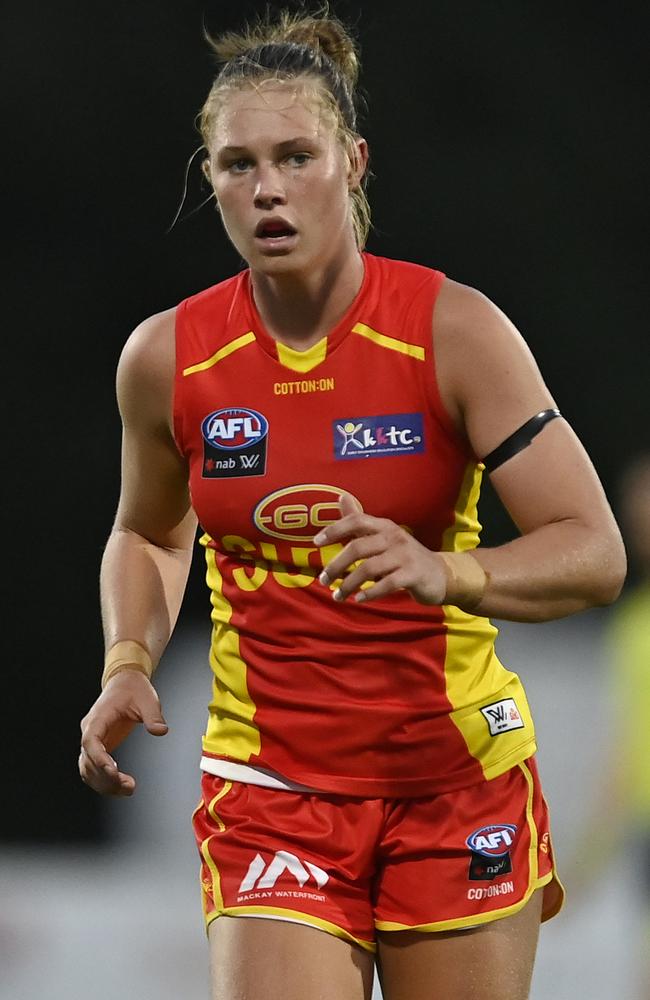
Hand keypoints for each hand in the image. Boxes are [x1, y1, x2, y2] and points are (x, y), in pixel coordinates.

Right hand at [78, 670, 167, 795]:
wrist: (125, 682)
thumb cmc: (133, 689)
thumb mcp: (147, 699)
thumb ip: (153, 715)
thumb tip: (160, 731)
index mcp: (98, 718)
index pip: (91, 741)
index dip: (99, 759)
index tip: (113, 771)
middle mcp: (90, 730)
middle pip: (87, 760)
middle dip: (105, 777)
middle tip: (128, 786)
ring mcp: (92, 739)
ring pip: (87, 769)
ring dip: (104, 783)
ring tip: (127, 789)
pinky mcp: (99, 746)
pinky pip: (93, 769)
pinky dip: (103, 780)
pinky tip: (119, 787)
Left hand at [314, 494, 446, 604]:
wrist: (441, 574)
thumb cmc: (404, 556)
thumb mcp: (383, 536)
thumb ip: (360, 521)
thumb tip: (340, 496)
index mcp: (384, 526)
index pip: (356, 520)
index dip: (335, 529)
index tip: (316, 542)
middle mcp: (394, 537)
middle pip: (357, 547)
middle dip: (336, 565)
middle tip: (323, 580)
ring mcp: (405, 555)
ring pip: (369, 568)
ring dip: (348, 583)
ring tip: (337, 595)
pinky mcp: (414, 574)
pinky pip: (387, 584)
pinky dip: (370, 593)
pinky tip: (358, 599)